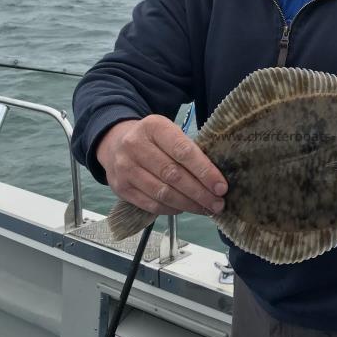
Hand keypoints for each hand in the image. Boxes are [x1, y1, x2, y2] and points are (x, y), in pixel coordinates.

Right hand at [96, 115, 226, 217]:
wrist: (114, 142)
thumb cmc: (153, 139)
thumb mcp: (169, 132)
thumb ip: (188, 150)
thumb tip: (215, 180)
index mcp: (153, 127)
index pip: (183, 151)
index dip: (205, 171)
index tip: (221, 187)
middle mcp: (135, 146)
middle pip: (173, 175)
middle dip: (200, 192)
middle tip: (218, 203)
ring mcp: (125, 168)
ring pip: (163, 193)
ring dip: (188, 204)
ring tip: (205, 208)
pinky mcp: (121, 188)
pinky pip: (151, 204)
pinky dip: (171, 209)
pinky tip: (185, 208)